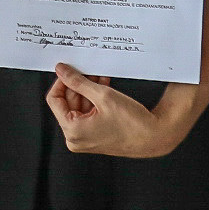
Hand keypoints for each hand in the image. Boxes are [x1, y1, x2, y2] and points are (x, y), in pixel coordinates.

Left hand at [46, 64, 186, 158]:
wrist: (154, 137)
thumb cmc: (132, 124)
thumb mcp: (102, 95)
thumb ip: (78, 81)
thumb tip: (62, 72)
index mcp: (72, 131)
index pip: (54, 100)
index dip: (61, 82)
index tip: (68, 71)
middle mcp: (75, 138)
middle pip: (67, 103)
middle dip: (78, 85)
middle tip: (87, 71)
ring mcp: (85, 139)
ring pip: (79, 106)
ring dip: (88, 91)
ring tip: (99, 78)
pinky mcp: (95, 136)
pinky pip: (88, 114)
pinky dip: (94, 100)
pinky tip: (103, 87)